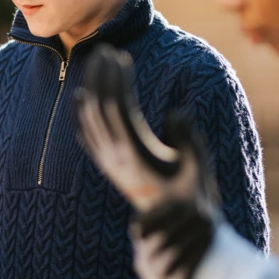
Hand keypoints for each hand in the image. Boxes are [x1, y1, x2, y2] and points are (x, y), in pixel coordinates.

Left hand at [76, 44, 219, 278]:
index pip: (117, 108)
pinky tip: (80, 98)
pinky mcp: (106, 167)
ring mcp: (108, 163)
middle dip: (100, 76)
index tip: (120, 55)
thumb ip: (188, 140)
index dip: (115, 80)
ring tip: (95, 63)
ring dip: (90, 88)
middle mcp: (115, 157)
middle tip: (104, 48)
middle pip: (98, 108)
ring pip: (88, 119)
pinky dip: (80, 114)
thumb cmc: (191, 196)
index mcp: (136, 152)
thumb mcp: (198, 168)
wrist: (171, 230)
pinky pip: (85, 136)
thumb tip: (177, 112)